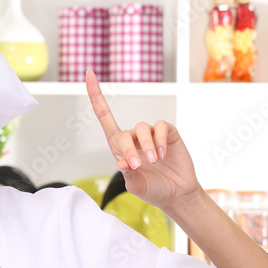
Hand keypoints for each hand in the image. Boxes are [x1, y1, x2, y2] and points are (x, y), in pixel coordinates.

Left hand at [86, 70, 201, 209]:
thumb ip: (129, 176)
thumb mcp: (137, 186)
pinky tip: (163, 154)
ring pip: (141, 128)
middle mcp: (134, 138)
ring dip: (146, 146)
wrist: (178, 193)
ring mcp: (151, 135)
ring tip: (153, 162)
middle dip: (128, 149)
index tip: (90, 74)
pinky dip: (160, 140)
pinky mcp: (167, 133)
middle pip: (123, 133)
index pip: (105, 119)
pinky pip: (160, 126)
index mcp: (120, 149)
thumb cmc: (154, 190)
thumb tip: (122, 163)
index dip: (96, 97)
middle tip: (138, 165)